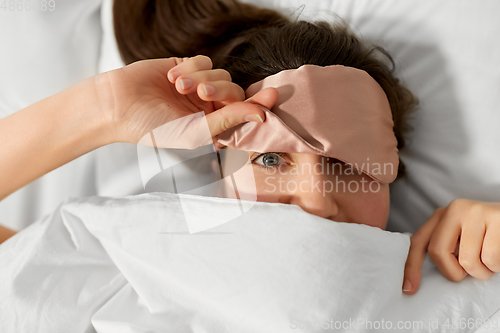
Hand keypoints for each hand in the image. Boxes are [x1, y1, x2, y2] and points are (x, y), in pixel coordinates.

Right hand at [96, 55, 277, 144]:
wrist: (119, 106)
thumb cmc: (155, 128)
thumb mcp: (195, 131)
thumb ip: (229, 121)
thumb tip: (262, 114)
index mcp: (214, 126)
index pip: (244, 114)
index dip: (260, 104)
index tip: (273, 94)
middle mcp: (210, 107)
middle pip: (234, 90)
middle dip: (220, 89)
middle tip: (201, 92)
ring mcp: (198, 86)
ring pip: (220, 73)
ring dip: (201, 78)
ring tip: (178, 87)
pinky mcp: (186, 68)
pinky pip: (204, 60)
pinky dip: (191, 67)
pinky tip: (172, 78)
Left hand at [403, 199, 499, 293]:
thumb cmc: (489, 236)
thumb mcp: (461, 238)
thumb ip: (445, 246)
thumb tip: (419, 277)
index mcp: (442, 215)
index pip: (418, 241)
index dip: (411, 266)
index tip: (409, 288)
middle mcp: (455, 209)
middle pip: (437, 251)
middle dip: (453, 271)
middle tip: (468, 272)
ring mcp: (475, 212)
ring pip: (467, 260)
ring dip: (482, 271)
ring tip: (490, 260)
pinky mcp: (496, 219)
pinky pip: (490, 258)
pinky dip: (497, 266)